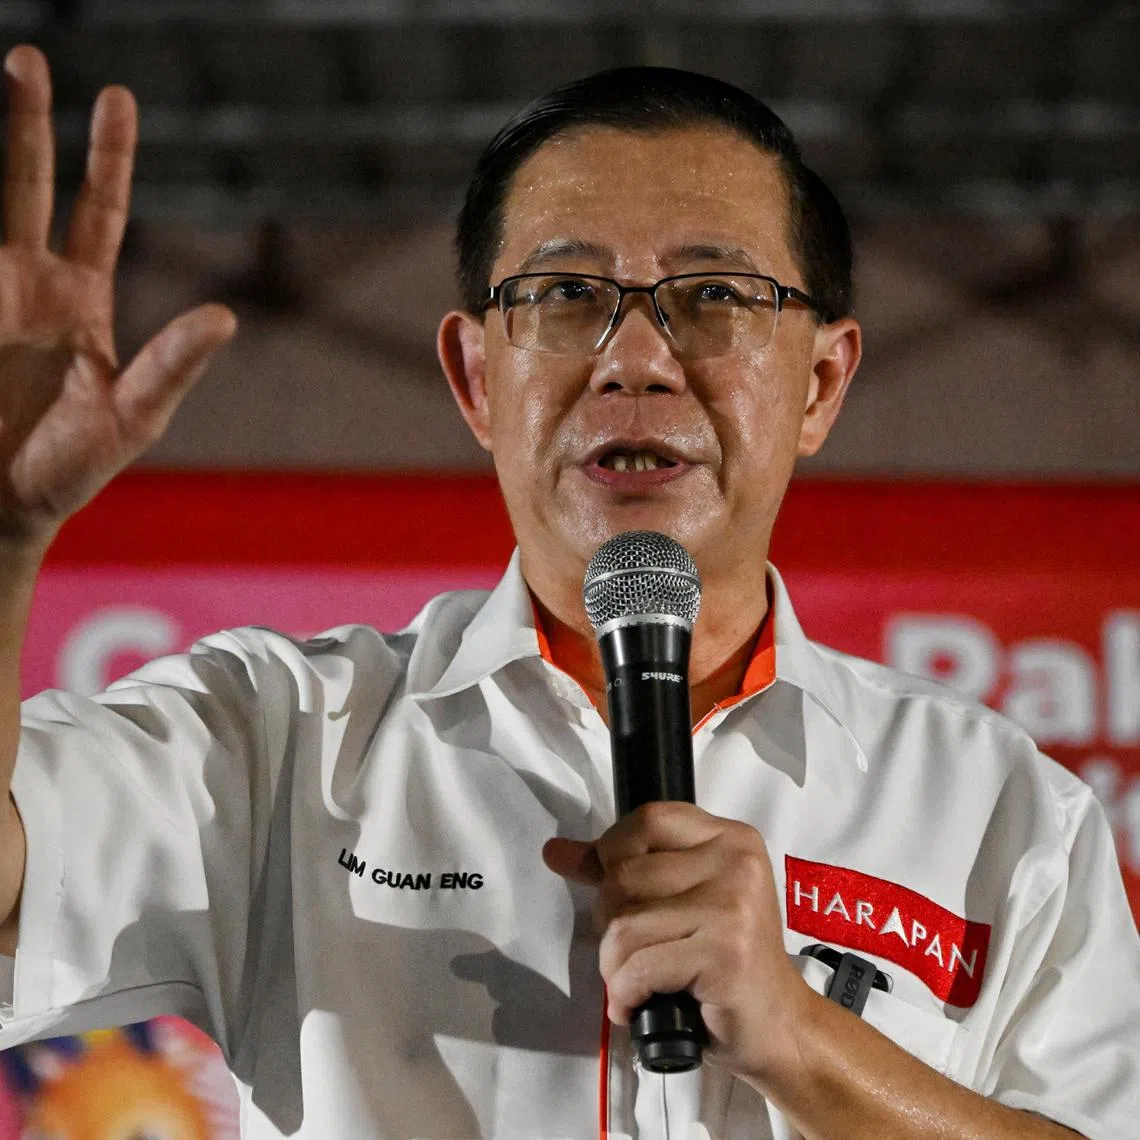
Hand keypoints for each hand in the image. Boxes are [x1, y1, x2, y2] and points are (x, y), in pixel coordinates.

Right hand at [0, 46, 235, 548]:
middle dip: (25, 120)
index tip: (116, 97)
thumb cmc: (71, 467)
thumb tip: (224, 317)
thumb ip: (172, 366)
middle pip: (25, 182)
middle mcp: (29, 284)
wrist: (2, 506)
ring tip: (1, 71)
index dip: (107, 157)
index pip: (99, 211)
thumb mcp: (135, 416)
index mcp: (80, 300)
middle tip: (28, 58)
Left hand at [543, 802, 809, 1085]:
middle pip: (624, 875)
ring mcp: (732, 906)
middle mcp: (735, 862)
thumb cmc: (725, 964)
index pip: (647, 819)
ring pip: (623, 923)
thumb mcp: (682, 902)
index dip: (614, 852)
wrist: (781, 1027)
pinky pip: (638, 966)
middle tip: (635, 953)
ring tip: (637, 983)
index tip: (611, 887)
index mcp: (729, 838)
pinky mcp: (724, 953)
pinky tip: (640, 1005)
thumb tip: (556, 851)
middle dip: (610, 923)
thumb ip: (621, 870)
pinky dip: (625, 994)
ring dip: (614, 967)